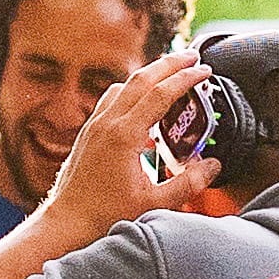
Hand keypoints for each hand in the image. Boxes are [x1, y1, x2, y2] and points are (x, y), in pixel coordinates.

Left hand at [40, 54, 220, 240]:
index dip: (186, 78)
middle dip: (169, 63)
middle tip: (192, 56)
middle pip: (141, 78)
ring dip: (148, 75)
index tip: (204, 70)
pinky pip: (111, 100)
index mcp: (124, 136)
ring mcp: (94, 126)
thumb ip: (187, 183)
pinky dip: (131, 92)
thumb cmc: (104, 215)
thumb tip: (212, 165)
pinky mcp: (88, 133)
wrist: (67, 222)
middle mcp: (107, 124)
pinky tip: (143, 105)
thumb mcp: (153, 203)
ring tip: (170, 74)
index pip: (161, 94)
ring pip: (123, 85)